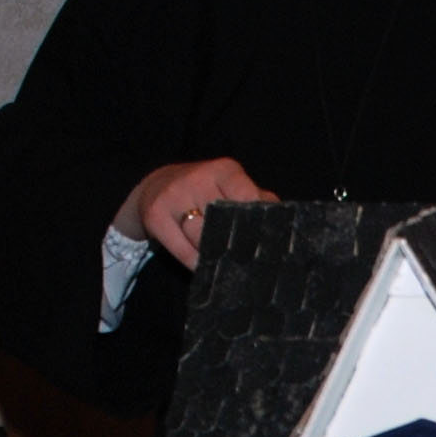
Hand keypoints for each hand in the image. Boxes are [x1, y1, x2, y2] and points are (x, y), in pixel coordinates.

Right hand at [118, 158, 272, 269]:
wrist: (155, 185)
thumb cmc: (204, 190)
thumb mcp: (231, 186)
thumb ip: (257, 200)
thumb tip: (281, 221)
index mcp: (224, 170)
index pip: (248, 199)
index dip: (258, 223)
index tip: (266, 241)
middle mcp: (197, 179)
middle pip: (226, 224)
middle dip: (238, 244)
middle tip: (247, 259)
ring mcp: (174, 197)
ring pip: (204, 240)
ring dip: (217, 256)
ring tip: (224, 262)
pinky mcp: (155, 217)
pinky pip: (185, 253)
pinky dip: (198, 264)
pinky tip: (204, 266)